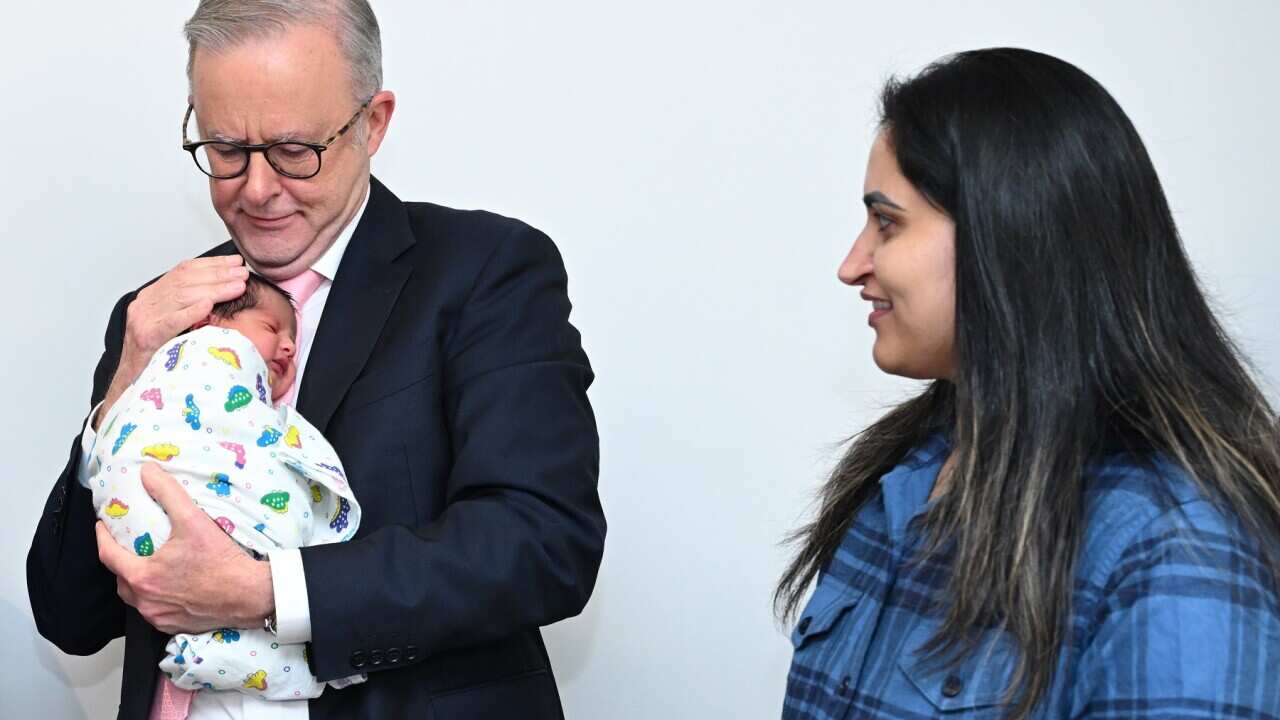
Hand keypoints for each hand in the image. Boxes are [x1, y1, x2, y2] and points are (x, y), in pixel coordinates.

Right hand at [95, 255, 248, 429]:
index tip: (236, 263)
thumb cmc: (157, 356)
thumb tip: (224, 291)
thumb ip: (190, 307)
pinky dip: (191, 311)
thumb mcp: (174, 325)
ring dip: (214, 289)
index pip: (183, 271)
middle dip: (218, 275)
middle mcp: (145, 304)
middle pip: (185, 281)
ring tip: (237, 286)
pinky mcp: (144, 337)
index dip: (212, 264)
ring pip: (181, 296)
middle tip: (243, 273)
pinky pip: (170, 321)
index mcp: (152, 297)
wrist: (131, 384)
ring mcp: (142, 319)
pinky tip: (209, 305)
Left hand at [95, 464, 273, 633]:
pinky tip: (168, 587)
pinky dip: (155, 598)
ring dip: (137, 581)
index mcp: (142, 576)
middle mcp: (146, 601)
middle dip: (120, 561)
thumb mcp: (193, 519)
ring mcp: (159, 616)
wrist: (249, 594)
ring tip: (148, 565)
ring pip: (136, 598)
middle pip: (120, 579)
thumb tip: (148, 472)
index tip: (103, 526)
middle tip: (128, 545)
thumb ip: (167, 492)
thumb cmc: (222, 562)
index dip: (102, 537)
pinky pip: (154, 611)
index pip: (108, 555)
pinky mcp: (174, 626)